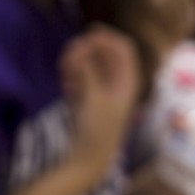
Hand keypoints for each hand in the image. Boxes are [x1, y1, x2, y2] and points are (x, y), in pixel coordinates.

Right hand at [60, 25, 140, 178]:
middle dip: (87, 50)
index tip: (87, 36)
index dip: (106, 38)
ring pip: (90, 64)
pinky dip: (73, 75)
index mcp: (128, 79)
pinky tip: (67, 86)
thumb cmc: (98, 127)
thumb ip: (87, 69)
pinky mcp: (88, 96)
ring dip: (77, 62)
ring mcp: (102, 88)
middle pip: (104, 53)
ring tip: (67, 75)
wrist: (89, 157)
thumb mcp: (94, 96)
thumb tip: (79, 44)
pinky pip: (81, 76)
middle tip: (69, 57)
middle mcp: (117, 81)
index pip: (123, 47)